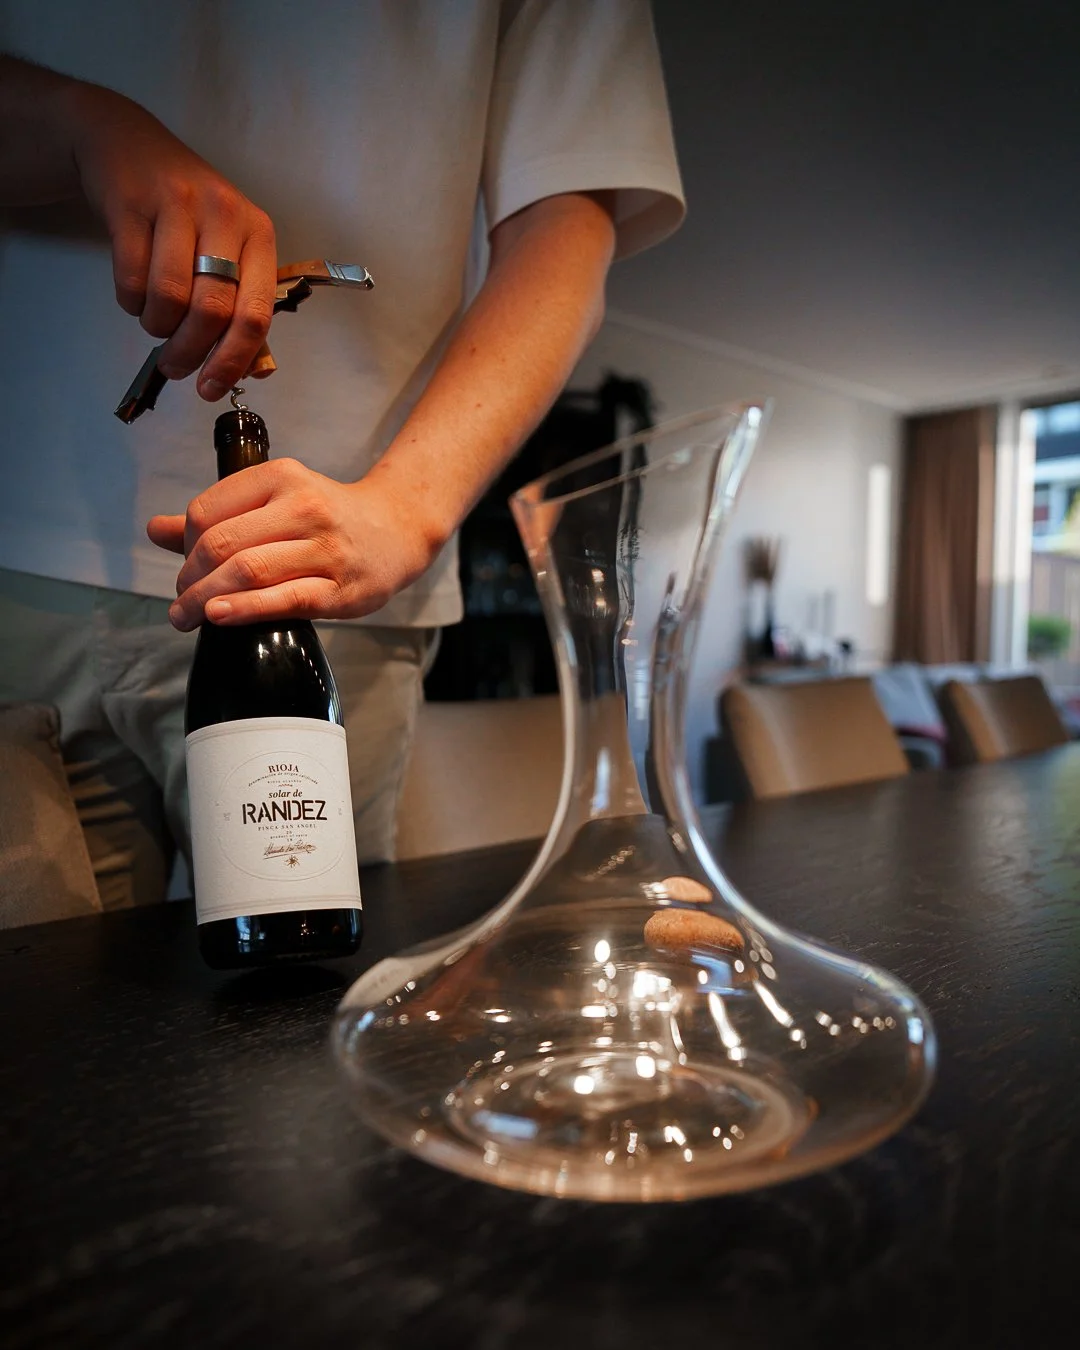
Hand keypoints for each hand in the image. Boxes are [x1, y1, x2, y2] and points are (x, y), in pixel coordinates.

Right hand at [69, 82, 276, 398]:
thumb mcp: (227, 246)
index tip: (211, 389)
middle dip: (189, 352)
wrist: (125, 143)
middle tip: (175, 367)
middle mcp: (223, 214)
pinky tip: (134, 296)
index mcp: (258, 233)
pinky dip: (130, 302)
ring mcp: (176, 204)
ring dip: (156, 326)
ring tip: (154, 321)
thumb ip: (242, 304)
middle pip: (211, 311)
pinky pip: (131, 278)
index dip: (234, 360)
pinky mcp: (130, 203)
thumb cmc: (187, 210)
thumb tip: (254, 369)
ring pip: (169, 297)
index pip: (256, 312)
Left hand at [146, 459, 446, 629]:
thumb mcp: (275, 501)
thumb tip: (155, 530)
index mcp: (281, 476)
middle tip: (180, 601)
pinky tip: (219, 617)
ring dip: (205, 599)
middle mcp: (303, 507)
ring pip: (248, 571)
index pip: (208, 511)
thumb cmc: (328, 517)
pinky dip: (245, 609)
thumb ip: (218, 516)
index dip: (185, 545)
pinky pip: (285, 600)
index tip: (185, 567)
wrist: (398, 530)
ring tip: (187, 617)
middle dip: (189, 578)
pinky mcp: (340, 589)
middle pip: (221, 544)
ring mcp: (324, 549)